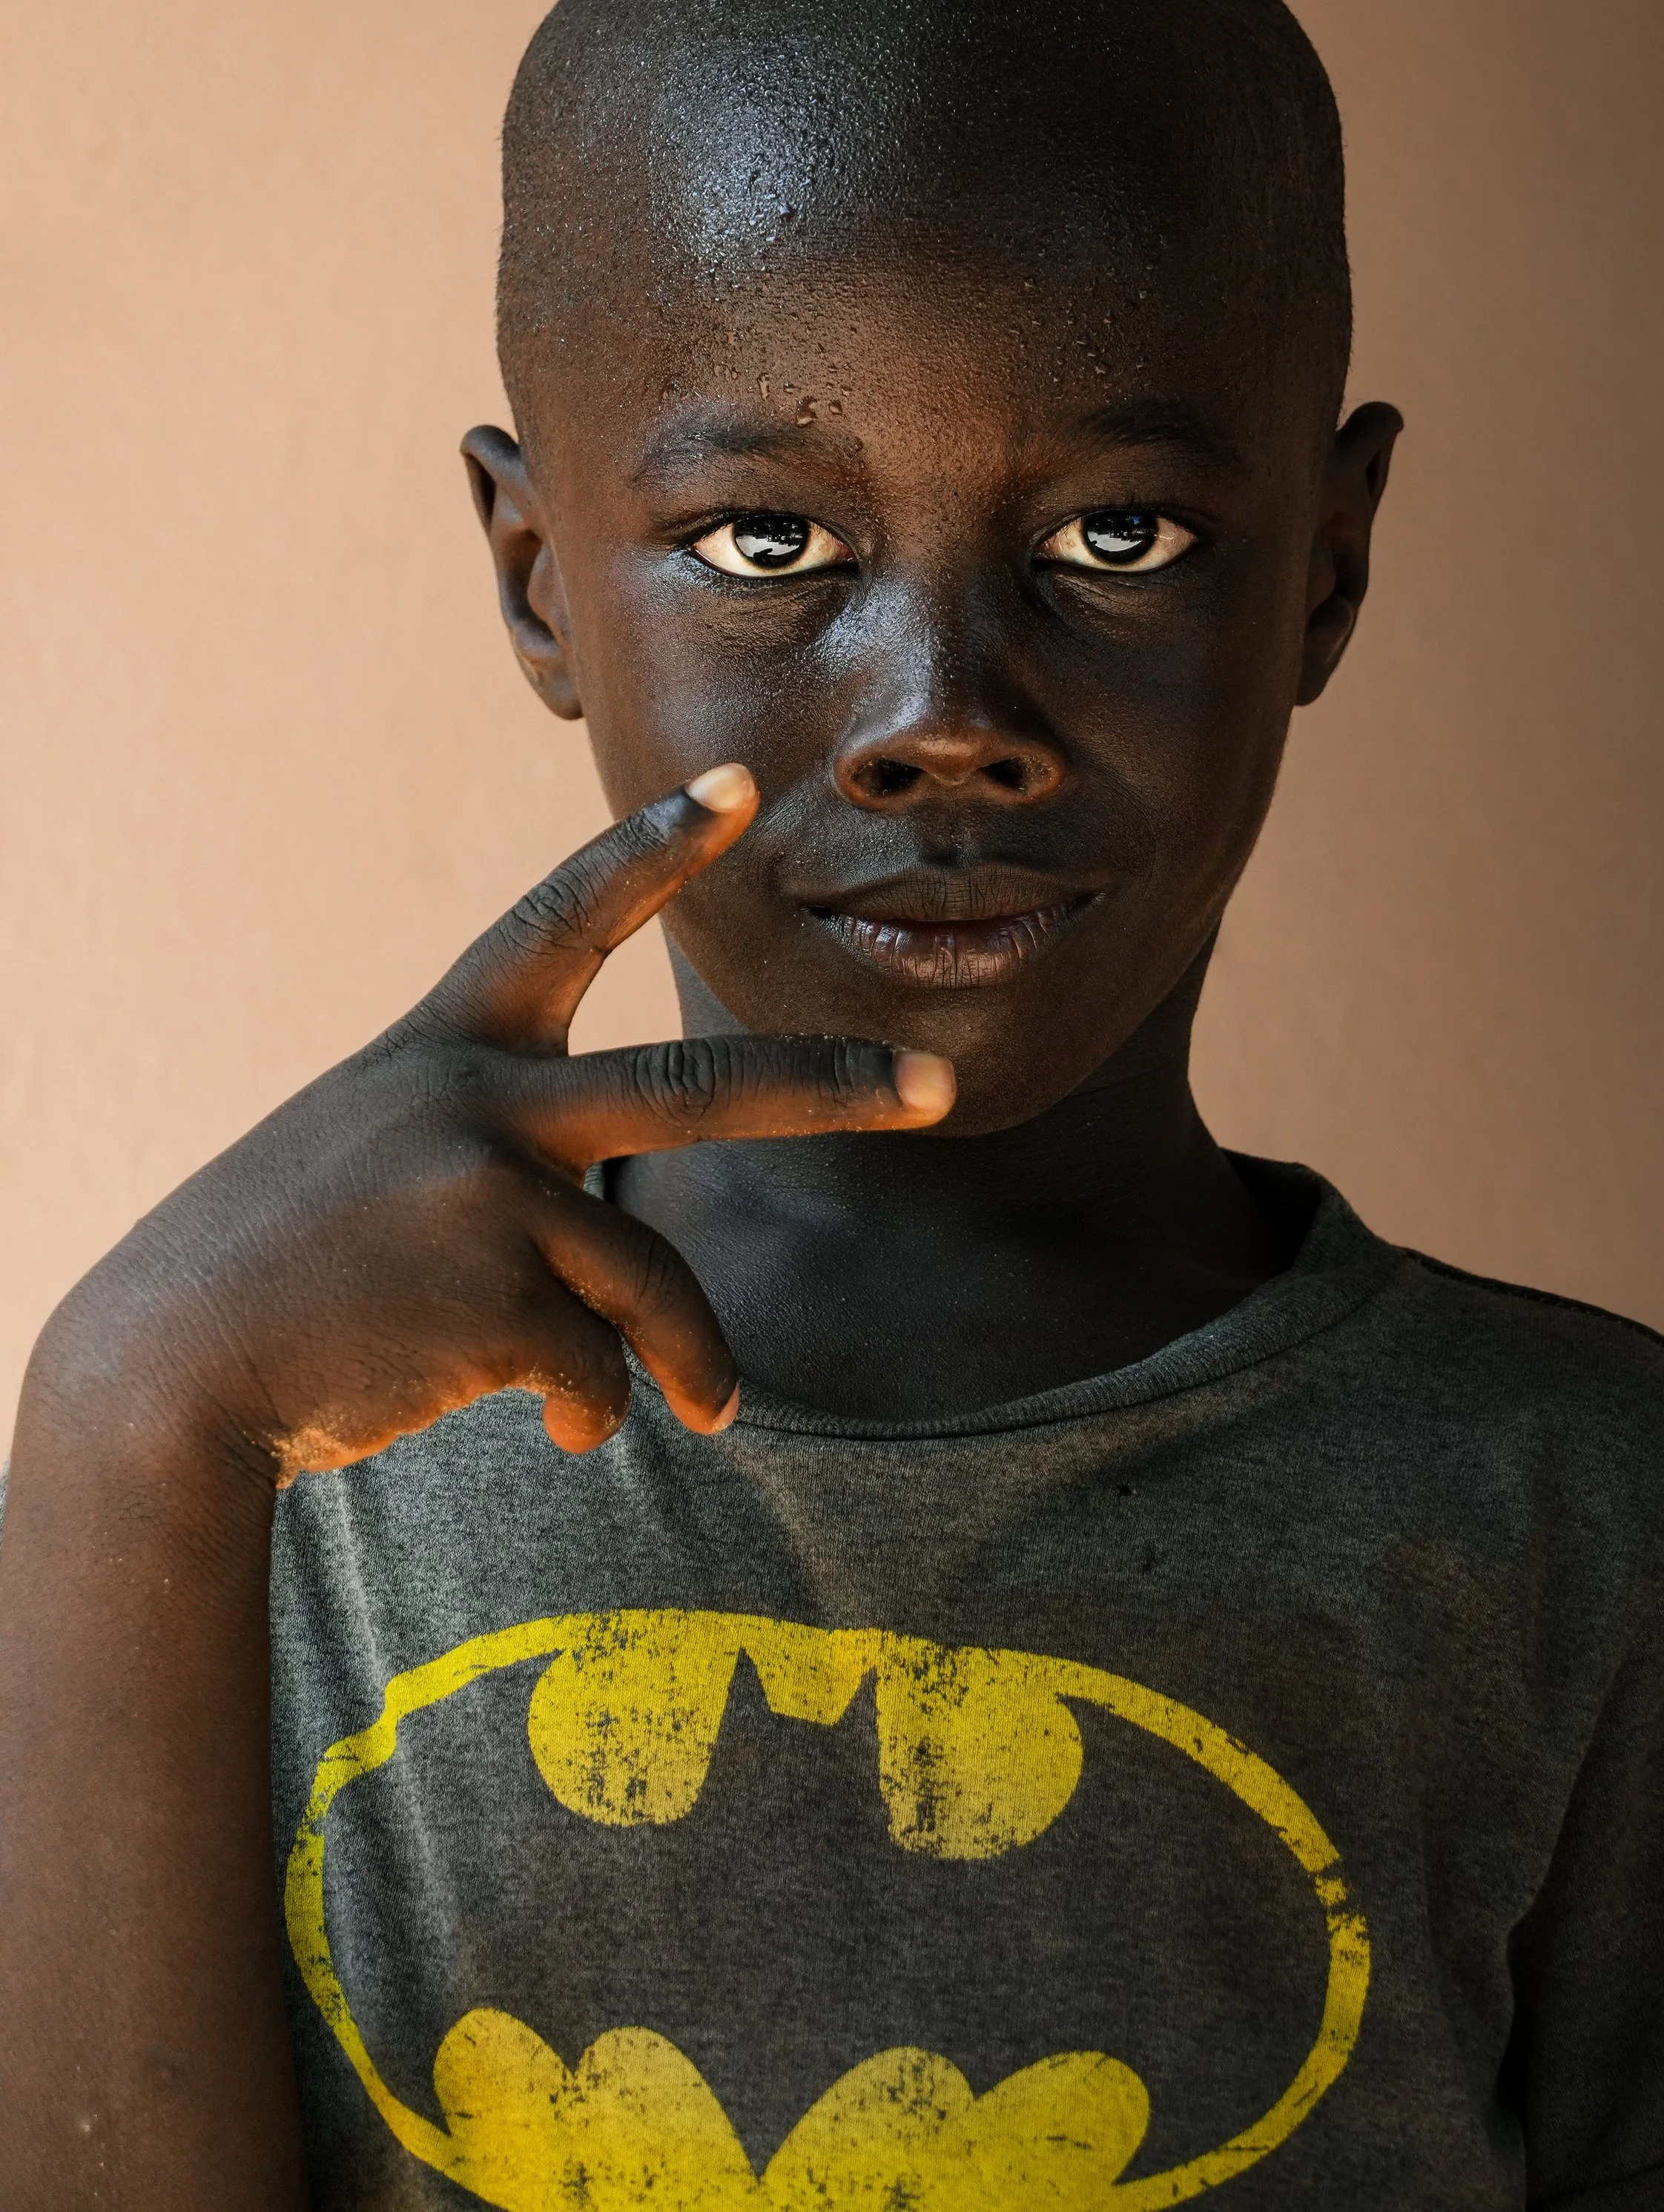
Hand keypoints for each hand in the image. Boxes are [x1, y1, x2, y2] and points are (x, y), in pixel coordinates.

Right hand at [46, 764, 954, 1480]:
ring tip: (711, 1409)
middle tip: (937, 1088)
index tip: (741, 787)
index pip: (562, 922)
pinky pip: (602, 1370)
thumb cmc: (280, 1267)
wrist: (171, 1375)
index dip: (652, 850)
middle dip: (828, 1090)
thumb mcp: (376, 1154)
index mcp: (445, 1046)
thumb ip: (499, 1159)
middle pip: (696, 1090)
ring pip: (654, 1284)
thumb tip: (622, 1275)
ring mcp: (490, 1199)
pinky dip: (600, 1413)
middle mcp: (479, 1102)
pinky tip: (570, 1432)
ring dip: (695, 1362)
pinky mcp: (495, 1304)